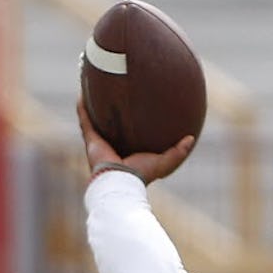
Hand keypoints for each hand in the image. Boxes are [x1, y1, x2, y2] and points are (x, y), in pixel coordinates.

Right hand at [77, 98, 194, 185]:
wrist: (121, 180)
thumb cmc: (142, 174)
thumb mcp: (164, 162)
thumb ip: (178, 152)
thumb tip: (191, 138)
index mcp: (128, 152)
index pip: (129, 137)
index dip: (131, 126)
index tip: (135, 113)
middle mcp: (113, 147)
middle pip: (111, 128)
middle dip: (111, 116)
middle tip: (113, 98)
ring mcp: (100, 144)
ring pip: (95, 123)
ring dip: (93, 109)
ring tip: (93, 91)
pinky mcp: (91, 141)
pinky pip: (85, 121)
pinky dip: (82, 109)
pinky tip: (81, 94)